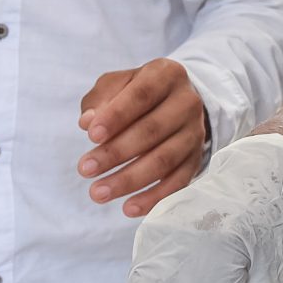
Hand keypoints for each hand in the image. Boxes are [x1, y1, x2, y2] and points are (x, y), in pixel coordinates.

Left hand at [79, 59, 208, 216]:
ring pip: (164, 160)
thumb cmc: (136, 93)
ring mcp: (195, 132)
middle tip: (85, 169)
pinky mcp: (197, 158)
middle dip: (116, 152)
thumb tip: (88, 122)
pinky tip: (128, 208)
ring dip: (130, 180)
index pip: (142, 95)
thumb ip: (100, 99)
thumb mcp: (116, 85)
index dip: (117, 116)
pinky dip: (154, 198)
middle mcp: (187, 102)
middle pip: (152, 130)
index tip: (91, 135)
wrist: (175, 102)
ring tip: (98, 192)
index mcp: (166, 74)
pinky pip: (178, 182)